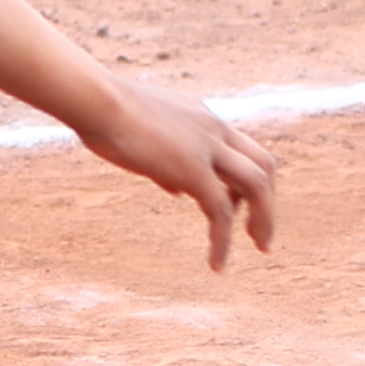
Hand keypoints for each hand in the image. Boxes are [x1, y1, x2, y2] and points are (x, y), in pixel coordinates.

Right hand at [83, 72, 280, 271]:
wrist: (96, 101)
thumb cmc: (107, 116)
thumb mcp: (147, 135)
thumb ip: (167, 161)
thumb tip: (177, 189)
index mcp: (204, 120)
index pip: (244, 150)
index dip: (246, 181)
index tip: (236, 208)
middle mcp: (214, 130)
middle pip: (264, 164)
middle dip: (268, 200)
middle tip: (261, 234)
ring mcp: (206, 147)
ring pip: (256, 184)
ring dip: (263, 219)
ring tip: (260, 248)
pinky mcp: (192, 169)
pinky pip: (219, 211)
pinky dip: (223, 240)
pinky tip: (217, 264)